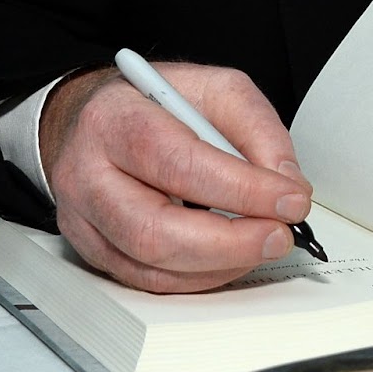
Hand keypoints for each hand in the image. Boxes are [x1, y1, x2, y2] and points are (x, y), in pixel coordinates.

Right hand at [39, 62, 312, 292]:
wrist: (100, 119)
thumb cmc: (156, 103)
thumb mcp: (214, 89)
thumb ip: (255, 128)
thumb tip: (286, 182)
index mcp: (115, 118)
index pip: (178, 161)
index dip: (240, 188)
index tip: (289, 199)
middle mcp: (87, 173)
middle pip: (154, 229)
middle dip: (229, 242)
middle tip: (278, 235)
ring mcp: (83, 219)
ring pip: (149, 266)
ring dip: (219, 265)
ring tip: (261, 245)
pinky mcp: (91, 251)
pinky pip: (146, 281)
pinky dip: (198, 277)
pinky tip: (228, 259)